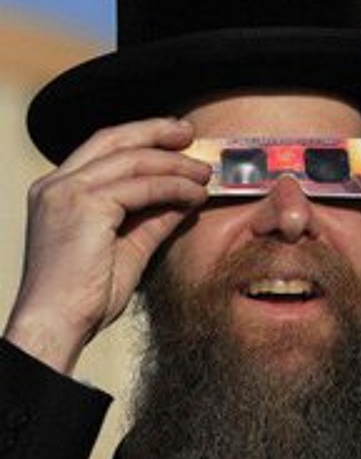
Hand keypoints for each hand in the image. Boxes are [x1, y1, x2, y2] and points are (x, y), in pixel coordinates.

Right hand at [4, 118, 210, 371]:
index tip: (175, 139)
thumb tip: (185, 198)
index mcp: (60, 191)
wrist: (57, 327)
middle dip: (157, 131)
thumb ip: (154, 218)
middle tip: (191, 133)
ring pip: (133, 160)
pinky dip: (174, 186)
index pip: (105, 149)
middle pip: (115, 139)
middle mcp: (58, 183)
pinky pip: (142, 186)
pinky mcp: (83, 205)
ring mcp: (67, 191)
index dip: (142, 137)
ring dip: (175, 164)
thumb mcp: (128, 247)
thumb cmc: (88, 295)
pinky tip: (196, 193)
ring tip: (205, 172)